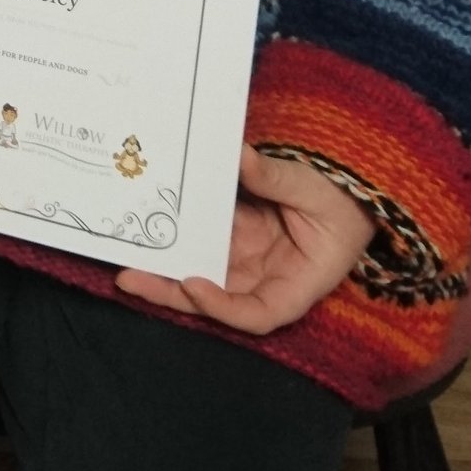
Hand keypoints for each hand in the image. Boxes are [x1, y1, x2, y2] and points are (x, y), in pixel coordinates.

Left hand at [114, 143, 372, 334]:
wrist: (345, 189)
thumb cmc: (341, 200)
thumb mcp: (314, 189)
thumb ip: (277, 179)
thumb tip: (240, 157)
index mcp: (297, 284)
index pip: (258, 314)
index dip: (223, 307)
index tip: (193, 285)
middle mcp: (264, 279)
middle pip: (215, 297)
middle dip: (171, 291)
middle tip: (130, 278)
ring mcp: (245, 258)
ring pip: (200, 271)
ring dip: (163, 266)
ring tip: (126, 252)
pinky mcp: (232, 235)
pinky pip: (201, 239)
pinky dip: (176, 234)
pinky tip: (146, 222)